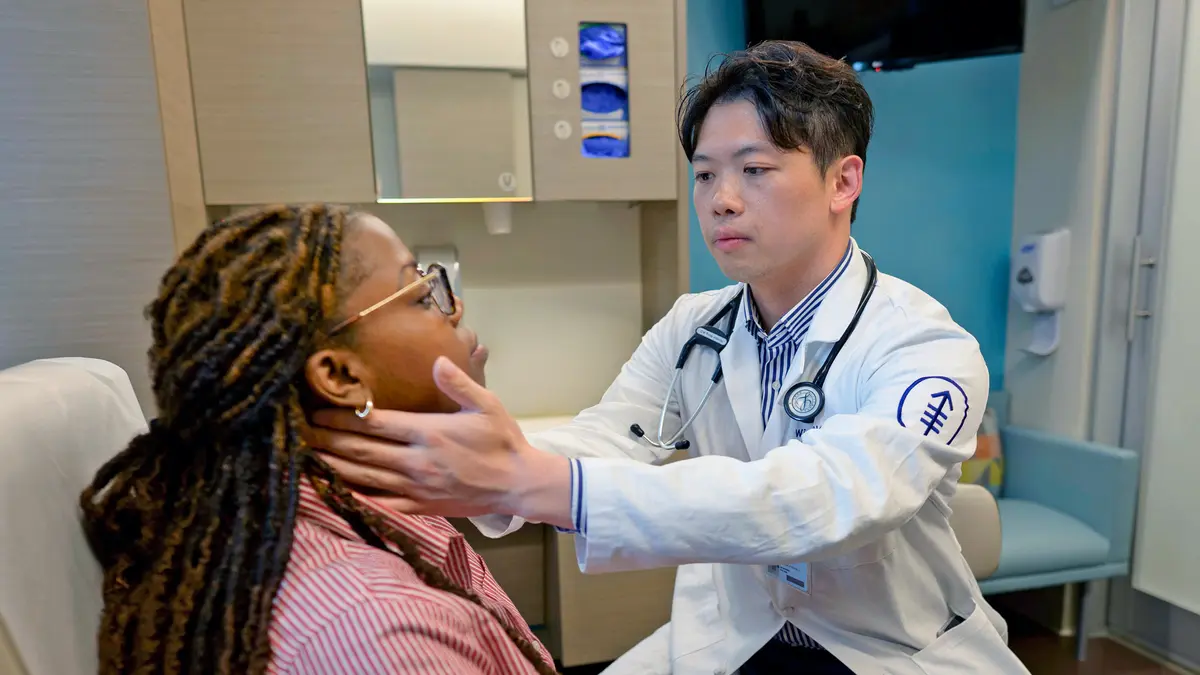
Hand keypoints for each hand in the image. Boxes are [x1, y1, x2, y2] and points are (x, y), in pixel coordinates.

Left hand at [306, 357, 572, 526]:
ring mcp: (416, 487)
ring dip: (333, 466)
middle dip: (327, 440)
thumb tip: (435, 361)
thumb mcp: (487, 405)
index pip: (376, 423)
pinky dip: (354, 497)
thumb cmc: (503, 441)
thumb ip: (459, 383)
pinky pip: (380, 504)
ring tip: (305, 457)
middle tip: (300, 431)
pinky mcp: (420, 507)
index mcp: (430, 433)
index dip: (343, 417)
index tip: (319, 409)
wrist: (519, 484)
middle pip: (362, 450)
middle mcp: (417, 461)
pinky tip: (333, 492)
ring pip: (364, 477)